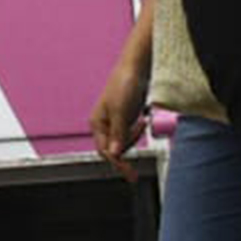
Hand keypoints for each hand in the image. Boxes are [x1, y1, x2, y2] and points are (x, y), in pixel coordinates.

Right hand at [89, 53, 148, 182]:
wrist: (136, 67)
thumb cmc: (124, 83)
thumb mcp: (121, 111)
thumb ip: (118, 134)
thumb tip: (115, 154)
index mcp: (98, 123)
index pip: (105, 151)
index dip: (117, 163)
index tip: (129, 173)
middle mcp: (104, 123)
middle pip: (114, 149)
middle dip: (127, 148)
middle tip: (140, 155)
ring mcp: (116, 120)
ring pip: (124, 141)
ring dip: (134, 138)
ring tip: (142, 124)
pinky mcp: (126, 116)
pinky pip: (131, 132)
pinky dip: (138, 131)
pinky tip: (143, 121)